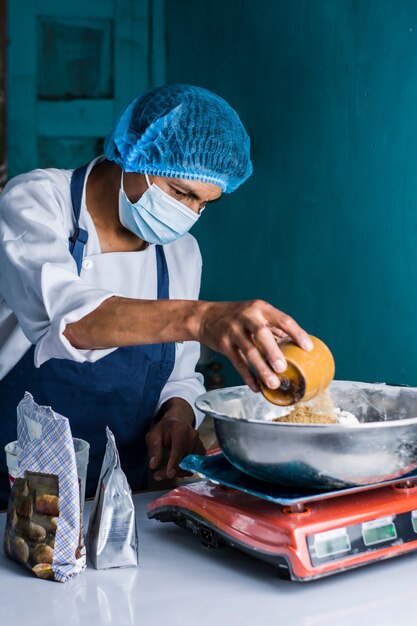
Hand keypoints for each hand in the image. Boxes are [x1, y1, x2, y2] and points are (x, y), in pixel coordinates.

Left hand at [146, 414, 205, 480]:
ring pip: (190, 465)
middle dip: (171, 470)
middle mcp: (193, 435)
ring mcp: (199, 443)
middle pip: (184, 459)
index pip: (179, 448)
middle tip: (158, 475)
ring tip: (164, 472)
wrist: (176, 424)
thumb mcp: (153, 435)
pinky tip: (175, 467)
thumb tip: (154, 465)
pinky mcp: (201, 450)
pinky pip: (194, 465)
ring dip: (177, 472)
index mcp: (180, 428)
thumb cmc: (164, 429)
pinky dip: (184, 469)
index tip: (170, 474)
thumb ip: (154, 449)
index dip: (174, 463)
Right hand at [197, 299, 312, 391]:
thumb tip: (297, 344)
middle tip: (283, 368)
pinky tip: (256, 387)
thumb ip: (274, 326)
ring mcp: (233, 330)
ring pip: (249, 352)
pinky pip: (237, 362)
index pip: (283, 320)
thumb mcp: (255, 313)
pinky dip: (247, 376)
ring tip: (273, 383)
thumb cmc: (237, 316)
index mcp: (260, 308)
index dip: (297, 334)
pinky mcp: (223, 344)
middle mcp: (247, 317)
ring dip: (262, 369)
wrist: (205, 317)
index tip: (308, 348)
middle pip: (262, 334)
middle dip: (274, 352)